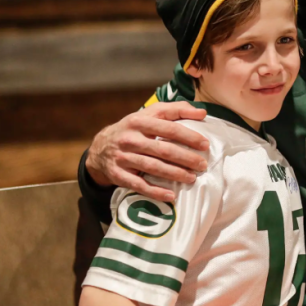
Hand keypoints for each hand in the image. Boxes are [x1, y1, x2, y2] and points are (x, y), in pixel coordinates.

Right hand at [85, 102, 209, 202]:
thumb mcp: (150, 113)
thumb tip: (202, 112)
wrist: (100, 147)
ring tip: (192, 178)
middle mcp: (130, 139)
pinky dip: (155, 192)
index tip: (205, 144)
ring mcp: (123, 158)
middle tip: (202, 165)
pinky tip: (171, 196)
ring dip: (175, 174)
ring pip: (153, 167)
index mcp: (140, 121)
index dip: (189, 137)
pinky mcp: (118, 175)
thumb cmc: (134, 129)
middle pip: (163, 149)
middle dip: (186, 158)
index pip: (169, 128)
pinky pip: (139, 185)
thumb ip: (176, 110)